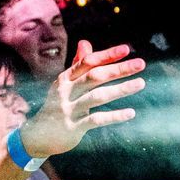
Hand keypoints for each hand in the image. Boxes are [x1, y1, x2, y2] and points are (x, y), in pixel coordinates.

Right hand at [19, 40, 146, 157]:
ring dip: (120, 89)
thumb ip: (77, 65)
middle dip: (118, 69)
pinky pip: (96, 120)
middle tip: (141, 64)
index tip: (126, 49)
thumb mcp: (65, 85)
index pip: (88, 62)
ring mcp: (68, 109)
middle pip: (95, 76)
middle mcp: (66, 91)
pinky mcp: (73, 127)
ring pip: (97, 96)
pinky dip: (114, 116)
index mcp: (65, 79)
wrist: (37, 136)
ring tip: (140, 83)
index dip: (107, 55)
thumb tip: (85, 43)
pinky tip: (130, 113)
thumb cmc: (57, 106)